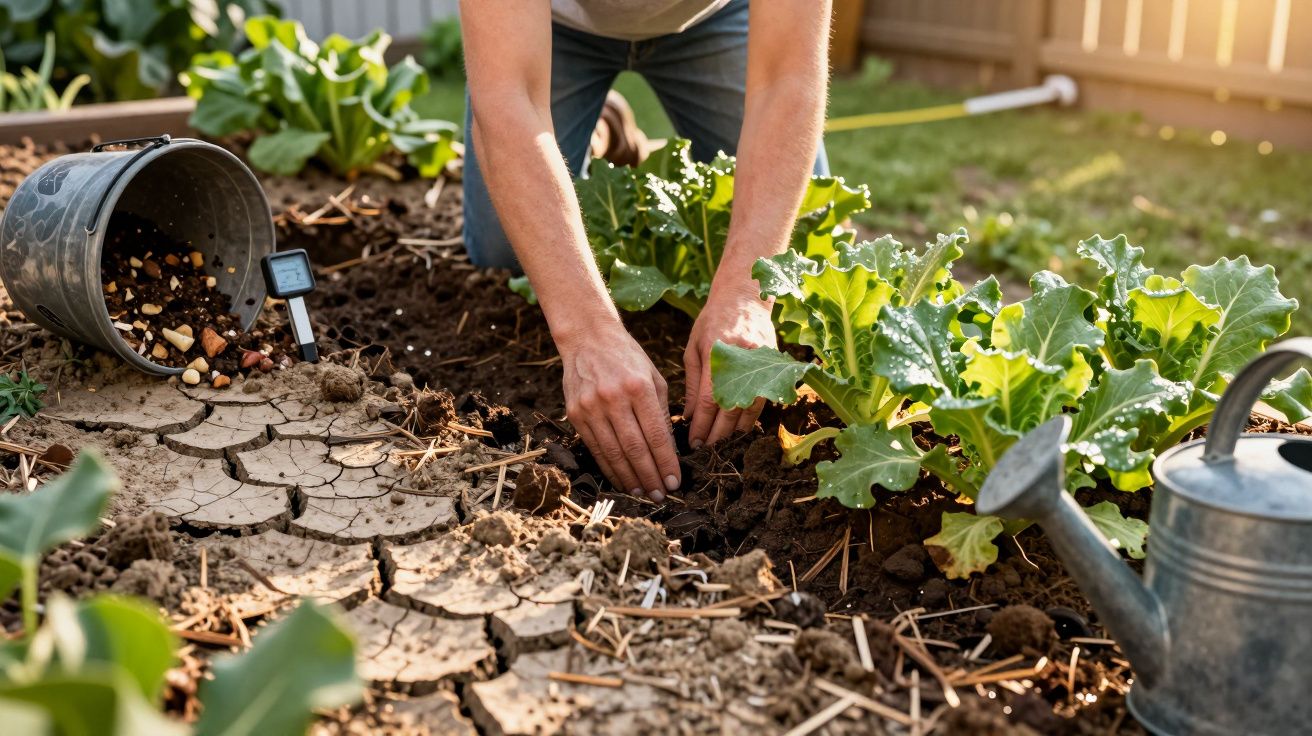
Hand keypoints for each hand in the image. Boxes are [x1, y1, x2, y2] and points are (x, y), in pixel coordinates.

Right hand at [559, 322, 680, 500]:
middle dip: (650, 476)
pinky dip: (609, 467)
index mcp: (638, 387)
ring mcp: (591, 407)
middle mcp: (613, 398)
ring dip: (629, 477)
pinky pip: (595, 448)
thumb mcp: (654, 377)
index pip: (656, 435)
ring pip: (613, 453)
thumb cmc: (628, 357)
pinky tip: (621, 479)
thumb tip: (670, 449)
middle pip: (635, 448)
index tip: (675, 481)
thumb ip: (662, 411)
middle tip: (660, 495)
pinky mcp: (576, 414)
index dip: (666, 462)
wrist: (587, 339)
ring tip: (642, 493)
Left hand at [685, 283, 775, 447]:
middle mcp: (743, 361)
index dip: (703, 425)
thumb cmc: (713, 321)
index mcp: (718, 353)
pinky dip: (750, 418)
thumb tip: (690, 417)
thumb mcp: (694, 347)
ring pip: (751, 409)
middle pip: (732, 409)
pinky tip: (738, 429)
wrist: (745, 297)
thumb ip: (694, 383)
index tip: (693, 441)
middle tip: (705, 451)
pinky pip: (764, 401)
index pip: (711, 401)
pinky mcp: (774, 367)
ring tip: (721, 445)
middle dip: (717, 434)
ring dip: (735, 431)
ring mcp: (762, 364)